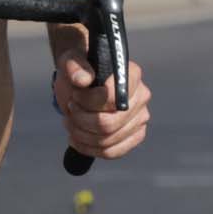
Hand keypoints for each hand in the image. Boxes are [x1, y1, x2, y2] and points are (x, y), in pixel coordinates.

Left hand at [51, 47, 150, 161]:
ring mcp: (140, 118)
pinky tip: (76, 139)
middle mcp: (142, 96)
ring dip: (81, 134)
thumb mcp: (71, 61)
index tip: (75, 95)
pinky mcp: (134, 136)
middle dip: (81, 120)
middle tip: (70, 109)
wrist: (82, 83)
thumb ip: (75, 66)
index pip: (113, 97)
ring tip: (70, 121)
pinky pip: (112, 152)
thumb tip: (83, 80)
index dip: (89, 101)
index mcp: (131, 74)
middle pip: (109, 123)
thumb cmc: (79, 70)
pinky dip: (89, 149)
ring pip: (107, 140)